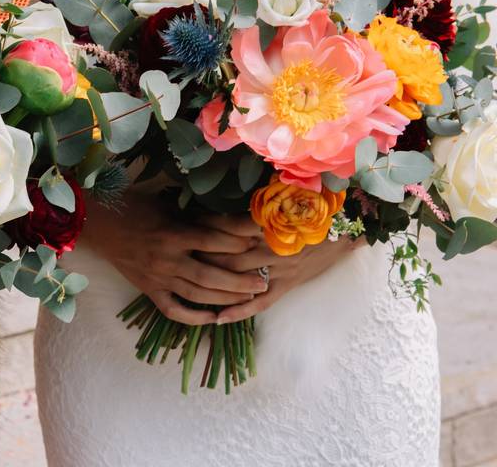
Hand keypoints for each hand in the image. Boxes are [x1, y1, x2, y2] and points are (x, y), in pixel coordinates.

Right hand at [84, 192, 269, 324]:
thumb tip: (230, 218)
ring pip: (197, 294)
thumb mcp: (166, 205)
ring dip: (225, 299)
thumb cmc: (134, 208)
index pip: (211, 240)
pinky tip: (214, 318)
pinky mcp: (149, 290)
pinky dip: (194, 317)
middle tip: (264, 282)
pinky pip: (173, 310)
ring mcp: (157, 278)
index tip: (257, 243)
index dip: (236, 242)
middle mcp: (166, 259)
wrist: (100, 225)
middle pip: (209, 275)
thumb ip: (195, 215)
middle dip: (239, 281)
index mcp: (171, 233)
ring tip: (249, 298)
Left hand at [196, 215, 356, 323]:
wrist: (345, 227)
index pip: (223, 225)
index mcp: (264, 221)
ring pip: (236, 278)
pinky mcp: (287, 285)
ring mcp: (277, 268)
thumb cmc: (311, 210)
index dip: (200, 227)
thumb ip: (252, 206)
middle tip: (175, 258)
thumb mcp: (281, 202)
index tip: (182, 226)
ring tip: (186, 285)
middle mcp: (267, 245)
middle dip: (198, 257)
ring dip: (210, 283)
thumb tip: (221, 201)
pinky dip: (238, 312)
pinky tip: (217, 318)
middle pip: (224, 254)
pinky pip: (260, 303)